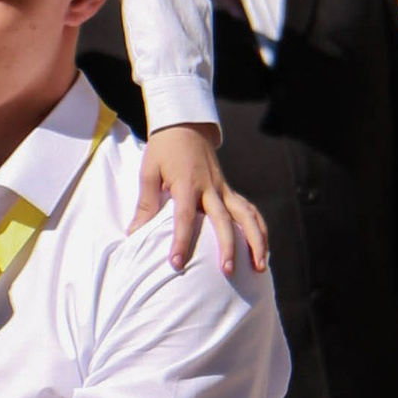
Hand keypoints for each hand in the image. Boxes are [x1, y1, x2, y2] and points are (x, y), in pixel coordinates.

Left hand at [134, 123, 269, 274]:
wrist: (185, 125)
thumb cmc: (163, 149)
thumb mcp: (149, 171)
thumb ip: (145, 204)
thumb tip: (134, 234)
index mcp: (187, 184)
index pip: (184, 218)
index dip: (181, 241)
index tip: (176, 264)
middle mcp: (210, 188)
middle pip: (223, 220)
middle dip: (228, 247)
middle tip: (228, 272)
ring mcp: (223, 189)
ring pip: (246, 216)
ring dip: (256, 241)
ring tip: (260, 267)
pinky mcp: (229, 190)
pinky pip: (249, 210)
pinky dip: (259, 228)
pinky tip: (263, 249)